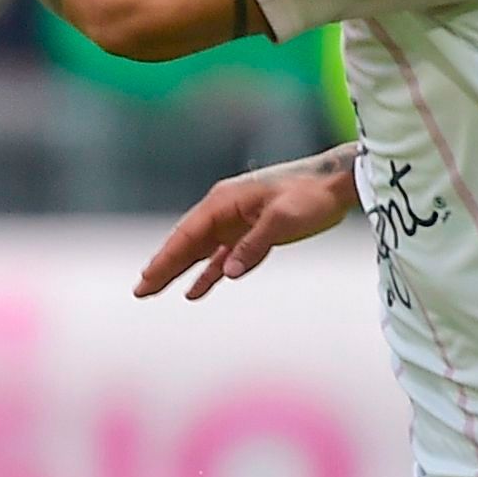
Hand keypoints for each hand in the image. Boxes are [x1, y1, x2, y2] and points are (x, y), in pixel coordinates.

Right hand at [136, 146, 362, 299]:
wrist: (337, 185)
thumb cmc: (310, 195)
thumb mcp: (282, 220)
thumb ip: (253, 246)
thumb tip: (227, 272)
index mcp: (225, 201)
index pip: (187, 233)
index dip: (166, 257)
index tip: (147, 277)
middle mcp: (225, 211)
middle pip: (187, 243)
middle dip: (163, 266)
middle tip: (140, 290)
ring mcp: (237, 223)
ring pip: (200, 251)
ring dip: (179, 271)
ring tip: (155, 290)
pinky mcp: (252, 234)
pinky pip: (222, 257)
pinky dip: (208, 274)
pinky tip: (194, 291)